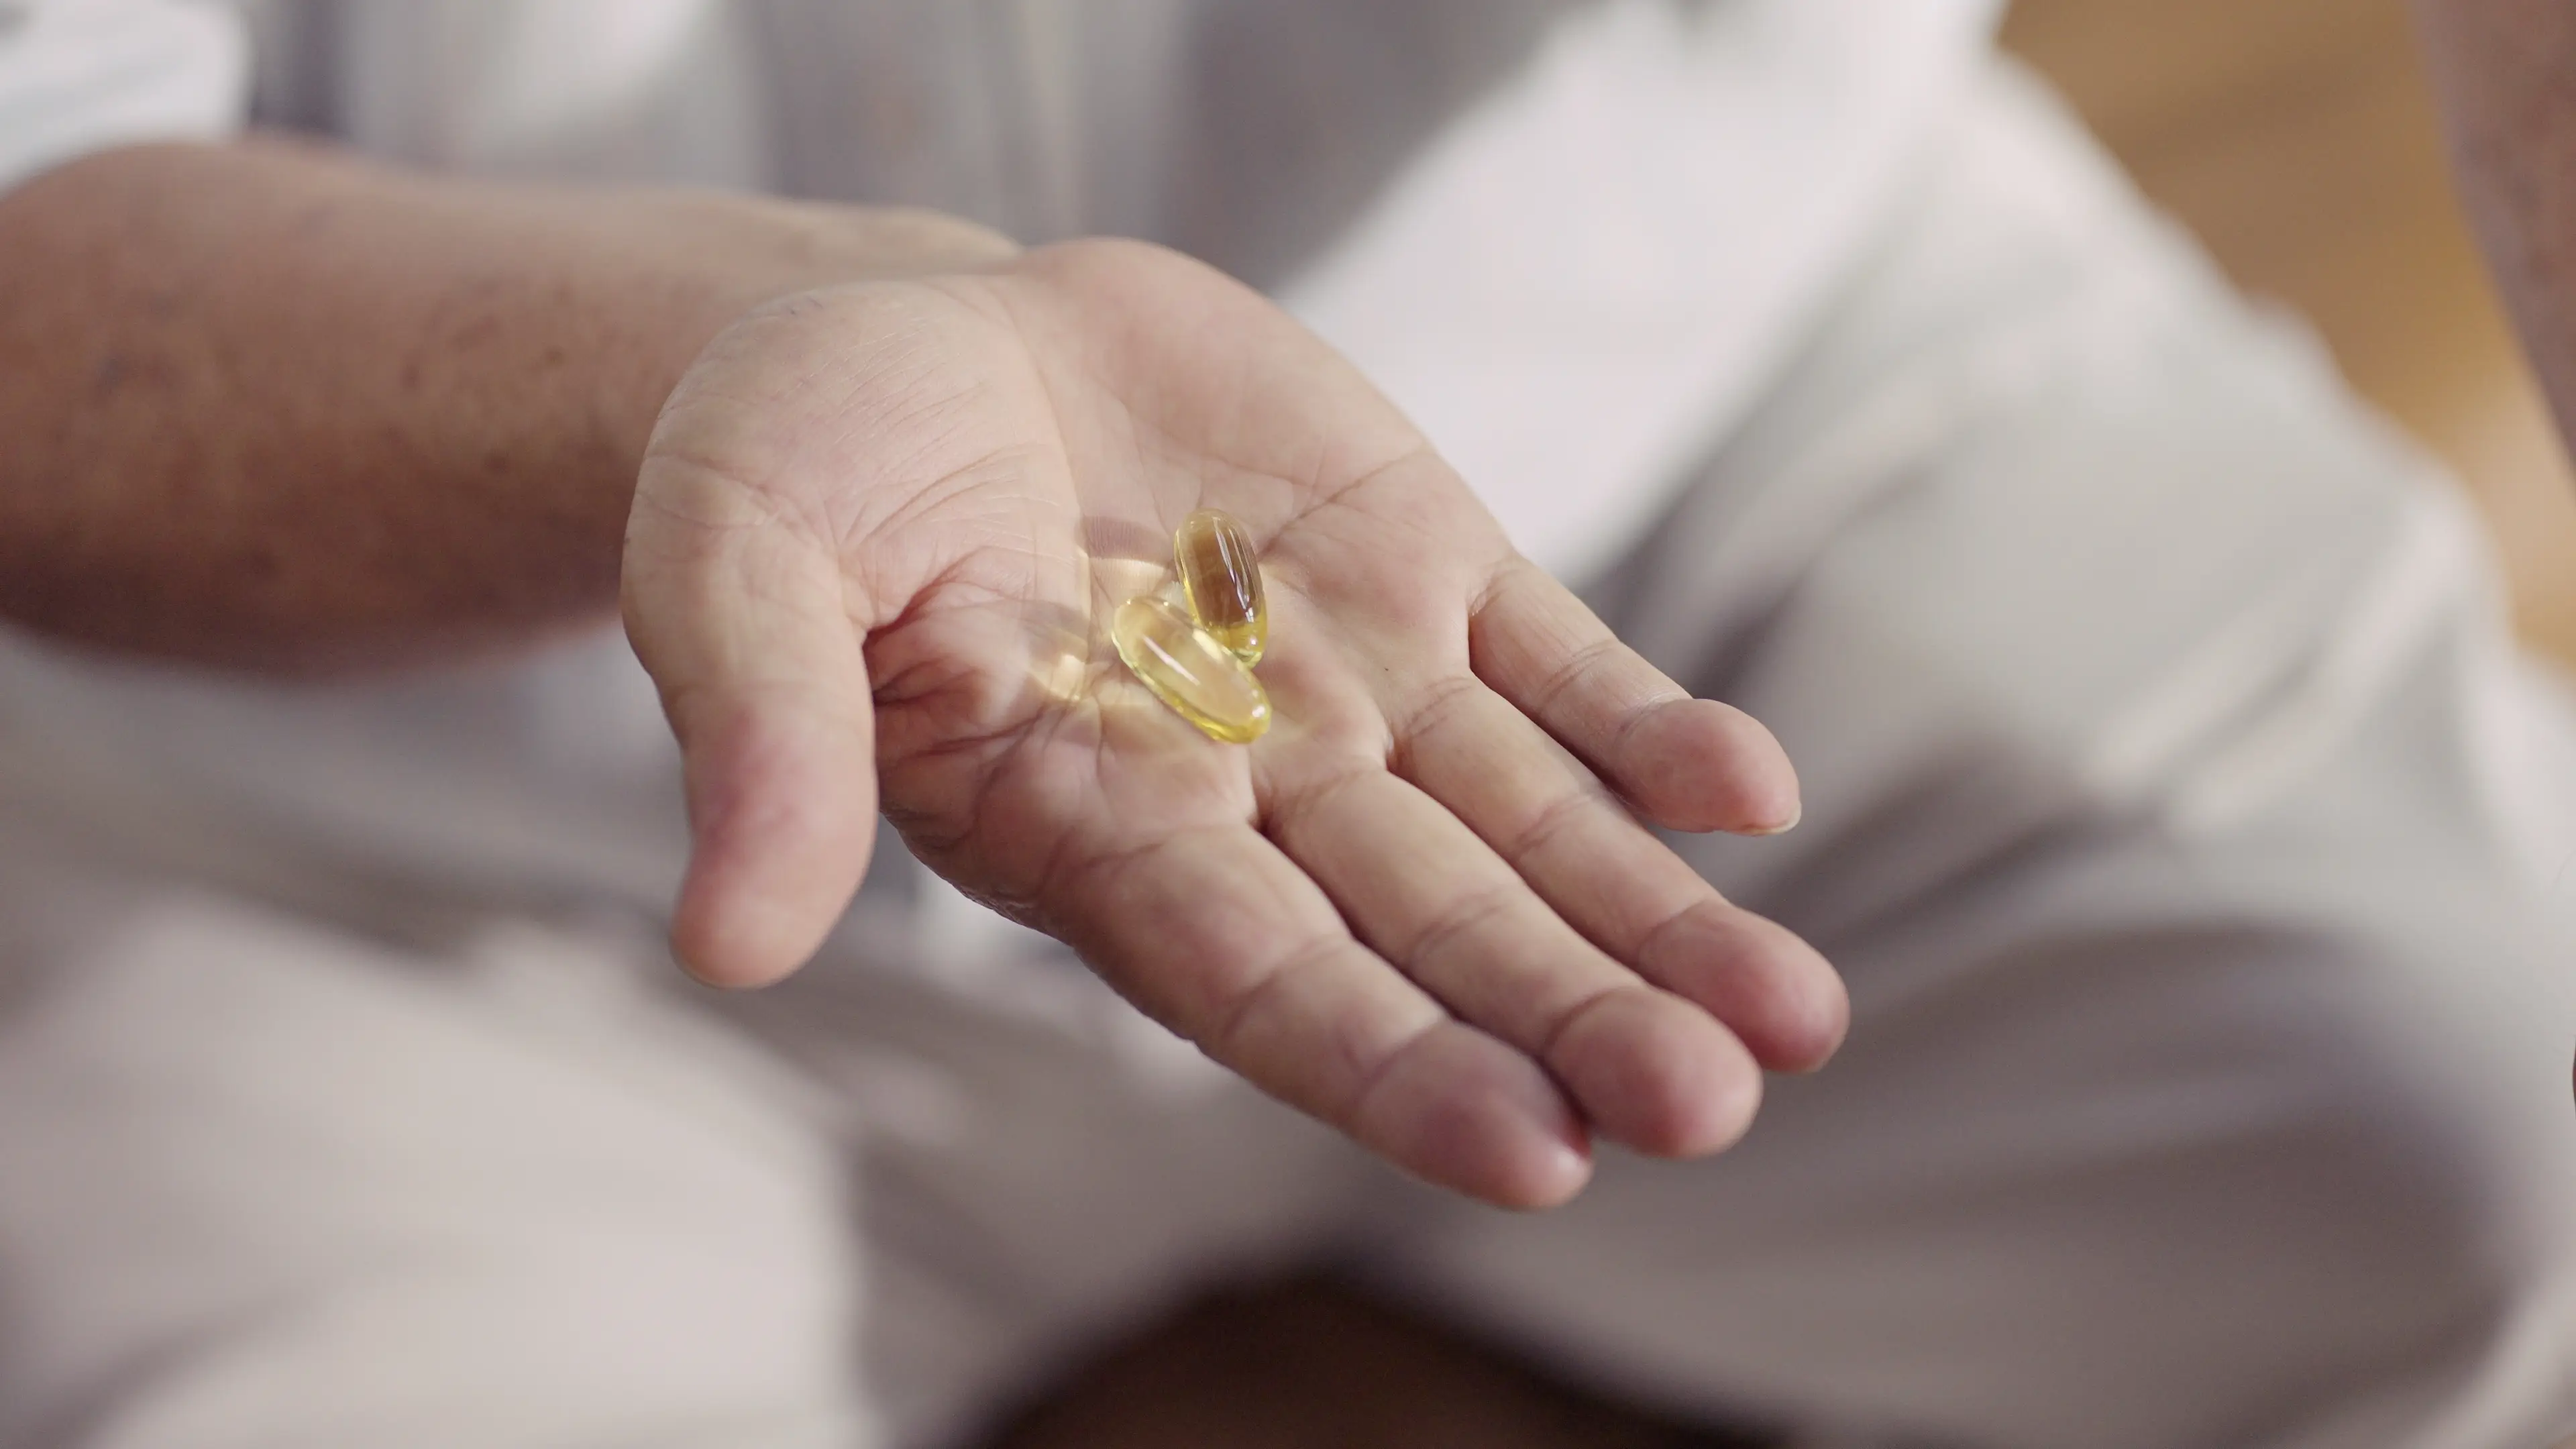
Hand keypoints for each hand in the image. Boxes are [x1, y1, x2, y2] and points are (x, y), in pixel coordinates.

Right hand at [623, 239, 1844, 1207]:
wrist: (921, 339)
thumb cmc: (799, 468)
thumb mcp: (739, 567)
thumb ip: (763, 739)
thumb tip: (726, 942)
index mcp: (1085, 825)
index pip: (1255, 976)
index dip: (1386, 1062)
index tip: (1530, 1155)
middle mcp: (1244, 788)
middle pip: (1428, 931)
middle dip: (1568, 1017)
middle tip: (1708, 1107)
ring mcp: (1349, 680)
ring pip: (1527, 828)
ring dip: (1654, 920)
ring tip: (1792, 1018)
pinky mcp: (1420, 563)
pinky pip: (1559, 665)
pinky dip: (1651, 731)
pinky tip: (1749, 796)